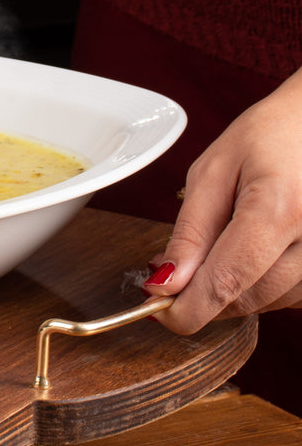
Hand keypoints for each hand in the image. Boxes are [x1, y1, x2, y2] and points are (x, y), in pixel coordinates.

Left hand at [143, 68, 301, 333]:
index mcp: (278, 209)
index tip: (158, 310)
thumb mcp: (213, 170)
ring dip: (236, 290)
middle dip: (204, 296)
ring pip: (272, 302)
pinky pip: (296, 295)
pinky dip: (266, 284)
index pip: (226, 283)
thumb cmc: (271, 134)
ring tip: (224, 246)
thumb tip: (165, 283)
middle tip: (176, 272)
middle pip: (247, 298)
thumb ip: (190, 231)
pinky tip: (255, 253)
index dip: (187, 309)